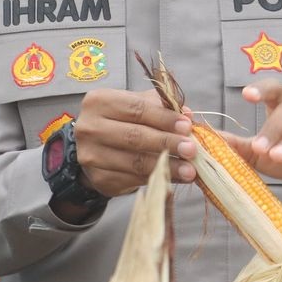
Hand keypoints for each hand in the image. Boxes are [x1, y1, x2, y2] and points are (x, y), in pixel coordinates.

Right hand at [72, 89, 198, 195]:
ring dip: (166, 167)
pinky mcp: (99, 178)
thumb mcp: (138, 105)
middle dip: (167, 143)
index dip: (164, 118)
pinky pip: (132, 180)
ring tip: (189, 171)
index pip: (136, 109)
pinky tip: (173, 179)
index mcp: (99, 102)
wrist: (97, 148)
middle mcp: (89, 127)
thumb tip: (188, 115)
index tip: (187, 126)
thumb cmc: (122, 121)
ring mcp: (91, 155)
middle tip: (191, 150)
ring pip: (135, 162)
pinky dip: (156, 179)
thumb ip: (162, 107)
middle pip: (134, 136)